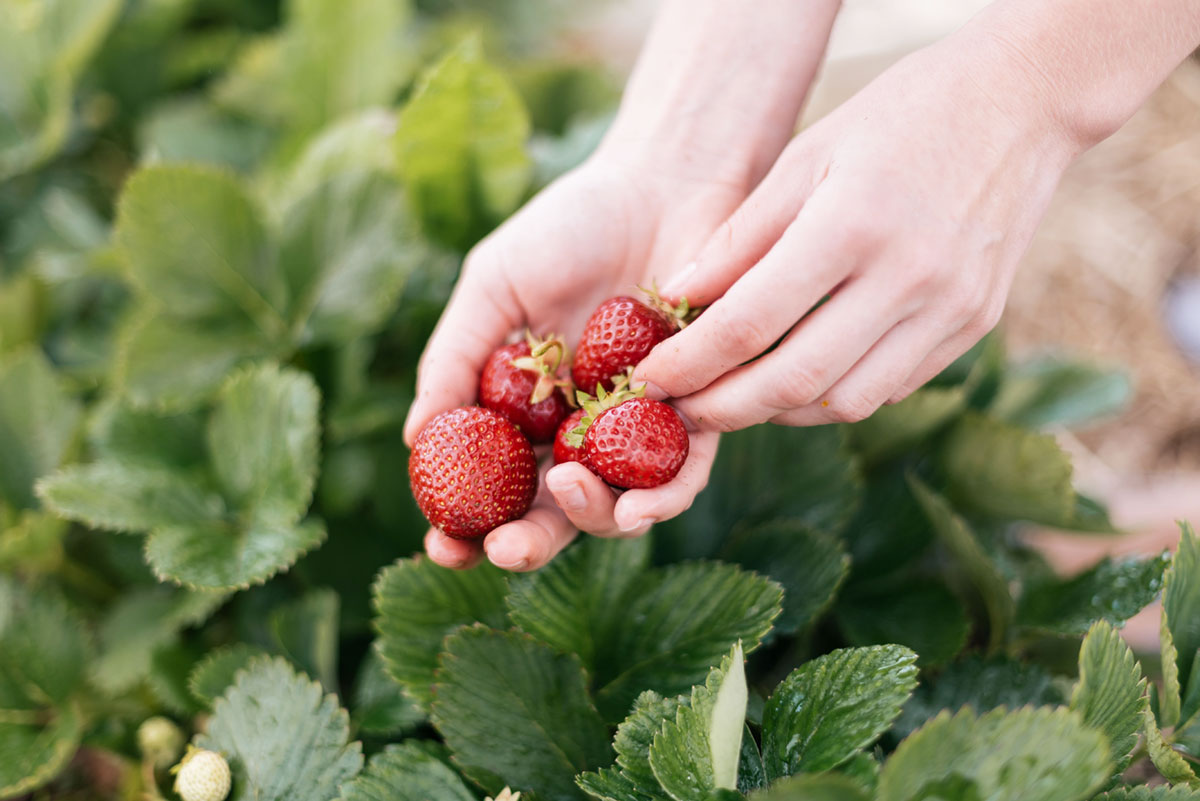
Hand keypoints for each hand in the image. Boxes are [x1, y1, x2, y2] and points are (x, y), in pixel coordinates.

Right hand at [403, 155, 744, 570]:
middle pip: (555, 511)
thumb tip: (415, 440)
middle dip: (527, 544)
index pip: (494, 485)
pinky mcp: (703, 410)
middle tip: (504, 551)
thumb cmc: (571, 227)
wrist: (663, 181)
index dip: (465, 524)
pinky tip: (640, 504)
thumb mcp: (494, 286)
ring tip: (569, 492)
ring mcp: (641, 426)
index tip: (441, 544)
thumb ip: (455, 358)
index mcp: (529, 408)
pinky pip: (686, 472)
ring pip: (620, 505)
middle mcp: (584, 429)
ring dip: (595, 518)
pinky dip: (664, 496)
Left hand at [635, 36, 1080, 430]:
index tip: (649, 377)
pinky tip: (802, 375)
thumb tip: (674, 300)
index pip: (749, 324)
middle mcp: (906, 279)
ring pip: (845, 402)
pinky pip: (891, 387)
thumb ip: (739, 237)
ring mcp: (949, 309)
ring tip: (737, 394)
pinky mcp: (974, 325)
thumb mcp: (806, 155)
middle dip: (725, 409)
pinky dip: (835, 395)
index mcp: (851, 226)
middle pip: (795, 382)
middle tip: (683, 409)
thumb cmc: (899, 115)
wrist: (1023, 101)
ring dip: (780, 411)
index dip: (689, 362)